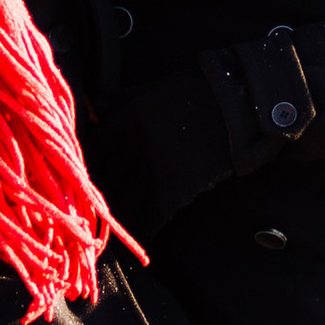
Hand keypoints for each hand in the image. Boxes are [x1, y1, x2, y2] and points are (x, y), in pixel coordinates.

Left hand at [96, 75, 234, 236]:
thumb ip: (122, 99)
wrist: (236, 105)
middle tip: (98, 209)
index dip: (90, 166)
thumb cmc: (195, 91)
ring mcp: (153, 170)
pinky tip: (143, 236)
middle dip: (101, 196)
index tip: (89, 176)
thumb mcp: (152, 88)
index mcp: (127, 118)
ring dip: (120, 218)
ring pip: (124, 202)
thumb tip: (95, 105)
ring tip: (117, 229)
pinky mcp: (173, 189)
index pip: (95, 149)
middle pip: (107, 179)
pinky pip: (150, 217)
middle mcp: (133, 145)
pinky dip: (144, 229)